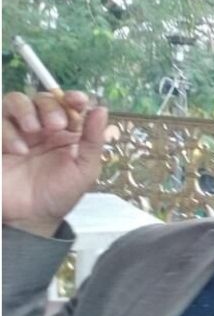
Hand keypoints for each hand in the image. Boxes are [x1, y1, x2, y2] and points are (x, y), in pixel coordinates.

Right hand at [2, 91, 108, 236]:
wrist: (30, 218)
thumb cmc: (59, 195)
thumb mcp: (84, 170)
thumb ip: (93, 140)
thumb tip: (101, 109)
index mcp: (66, 133)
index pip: (69, 104)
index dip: (73, 98)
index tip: (78, 101)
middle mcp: (42, 129)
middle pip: (42, 98)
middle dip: (50, 106)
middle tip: (55, 125)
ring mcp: (18, 133)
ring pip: (15, 101)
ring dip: (25, 110)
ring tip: (34, 131)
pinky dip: (7, 131)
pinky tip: (18, 150)